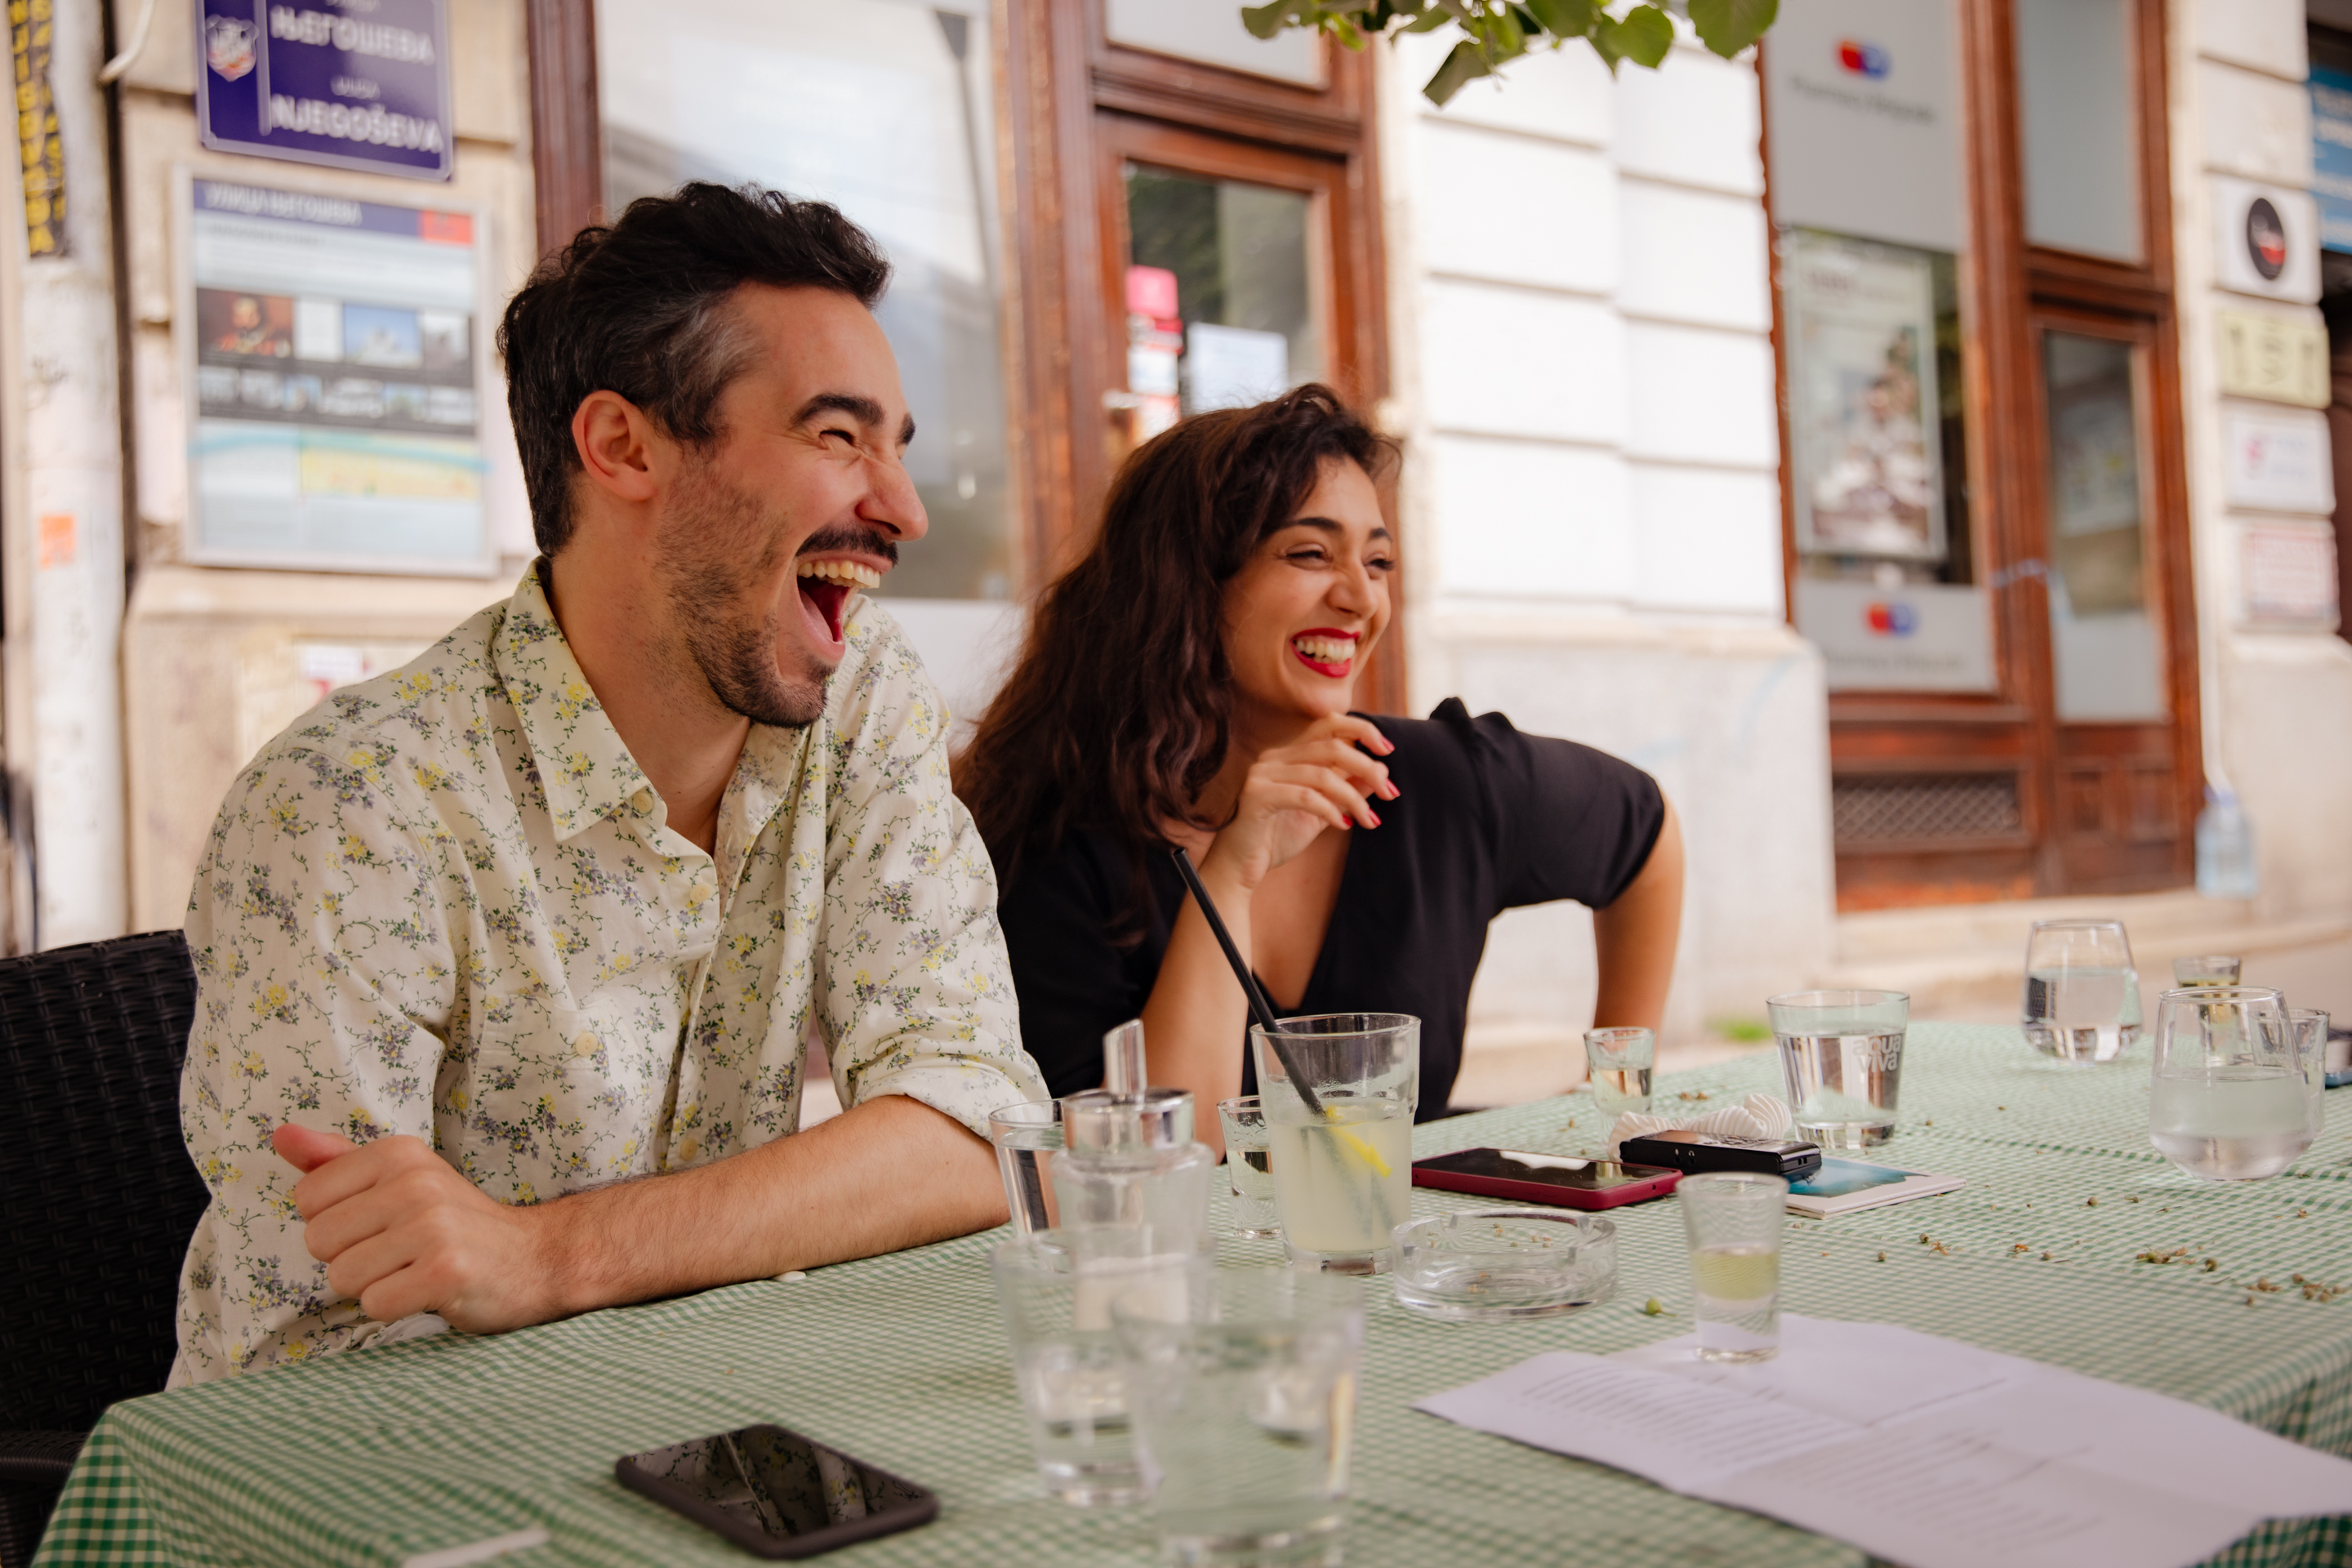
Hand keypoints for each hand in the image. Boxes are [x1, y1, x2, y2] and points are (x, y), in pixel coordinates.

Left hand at [273, 1123, 562, 1332]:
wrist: (535, 1258)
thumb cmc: (455, 1223)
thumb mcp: (400, 1179)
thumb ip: (336, 1161)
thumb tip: (279, 1136)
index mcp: (398, 1154)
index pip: (307, 1198)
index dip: (336, 1222)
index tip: (381, 1224)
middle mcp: (416, 1183)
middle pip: (319, 1241)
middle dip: (350, 1259)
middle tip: (398, 1253)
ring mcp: (433, 1226)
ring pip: (343, 1277)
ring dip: (373, 1286)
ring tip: (412, 1272)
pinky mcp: (447, 1271)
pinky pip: (375, 1304)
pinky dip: (395, 1307)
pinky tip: (426, 1292)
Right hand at [1200, 714, 1397, 890]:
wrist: (1239, 868)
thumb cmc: (1277, 838)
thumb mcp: (1323, 811)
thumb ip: (1347, 790)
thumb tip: (1382, 772)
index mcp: (1287, 753)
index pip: (1328, 723)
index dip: (1361, 729)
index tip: (1389, 750)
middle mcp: (1273, 757)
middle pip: (1331, 746)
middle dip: (1367, 768)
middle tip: (1389, 793)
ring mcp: (1262, 774)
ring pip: (1321, 774)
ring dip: (1353, 797)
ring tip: (1369, 819)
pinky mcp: (1256, 796)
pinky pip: (1304, 796)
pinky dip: (1330, 810)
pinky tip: (1343, 825)